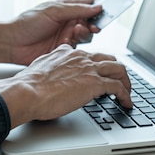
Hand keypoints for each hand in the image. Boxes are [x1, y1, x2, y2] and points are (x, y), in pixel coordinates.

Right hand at [0, 44, 131, 127]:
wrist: (27, 91)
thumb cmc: (29, 85)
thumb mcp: (41, 68)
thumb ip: (52, 67)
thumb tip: (53, 75)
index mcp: (68, 52)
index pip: (90, 55)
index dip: (98, 65)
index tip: (100, 74)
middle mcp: (81, 57)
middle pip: (109, 58)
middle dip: (117, 70)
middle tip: (119, 81)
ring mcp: (89, 69)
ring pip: (118, 69)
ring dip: (126, 81)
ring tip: (127, 93)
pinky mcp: (95, 83)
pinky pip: (118, 87)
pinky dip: (125, 95)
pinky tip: (126, 102)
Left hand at [6, 0, 103, 64]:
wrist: (12, 43)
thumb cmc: (27, 23)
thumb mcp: (53, 11)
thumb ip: (76, 9)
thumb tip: (97, 7)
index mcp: (65, 8)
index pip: (87, 5)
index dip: (98, 8)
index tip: (106, 11)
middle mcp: (67, 21)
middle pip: (90, 22)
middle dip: (92, 24)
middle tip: (93, 26)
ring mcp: (65, 35)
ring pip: (85, 36)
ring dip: (83, 34)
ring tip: (74, 33)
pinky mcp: (62, 49)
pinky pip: (76, 48)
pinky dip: (73, 45)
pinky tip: (65, 43)